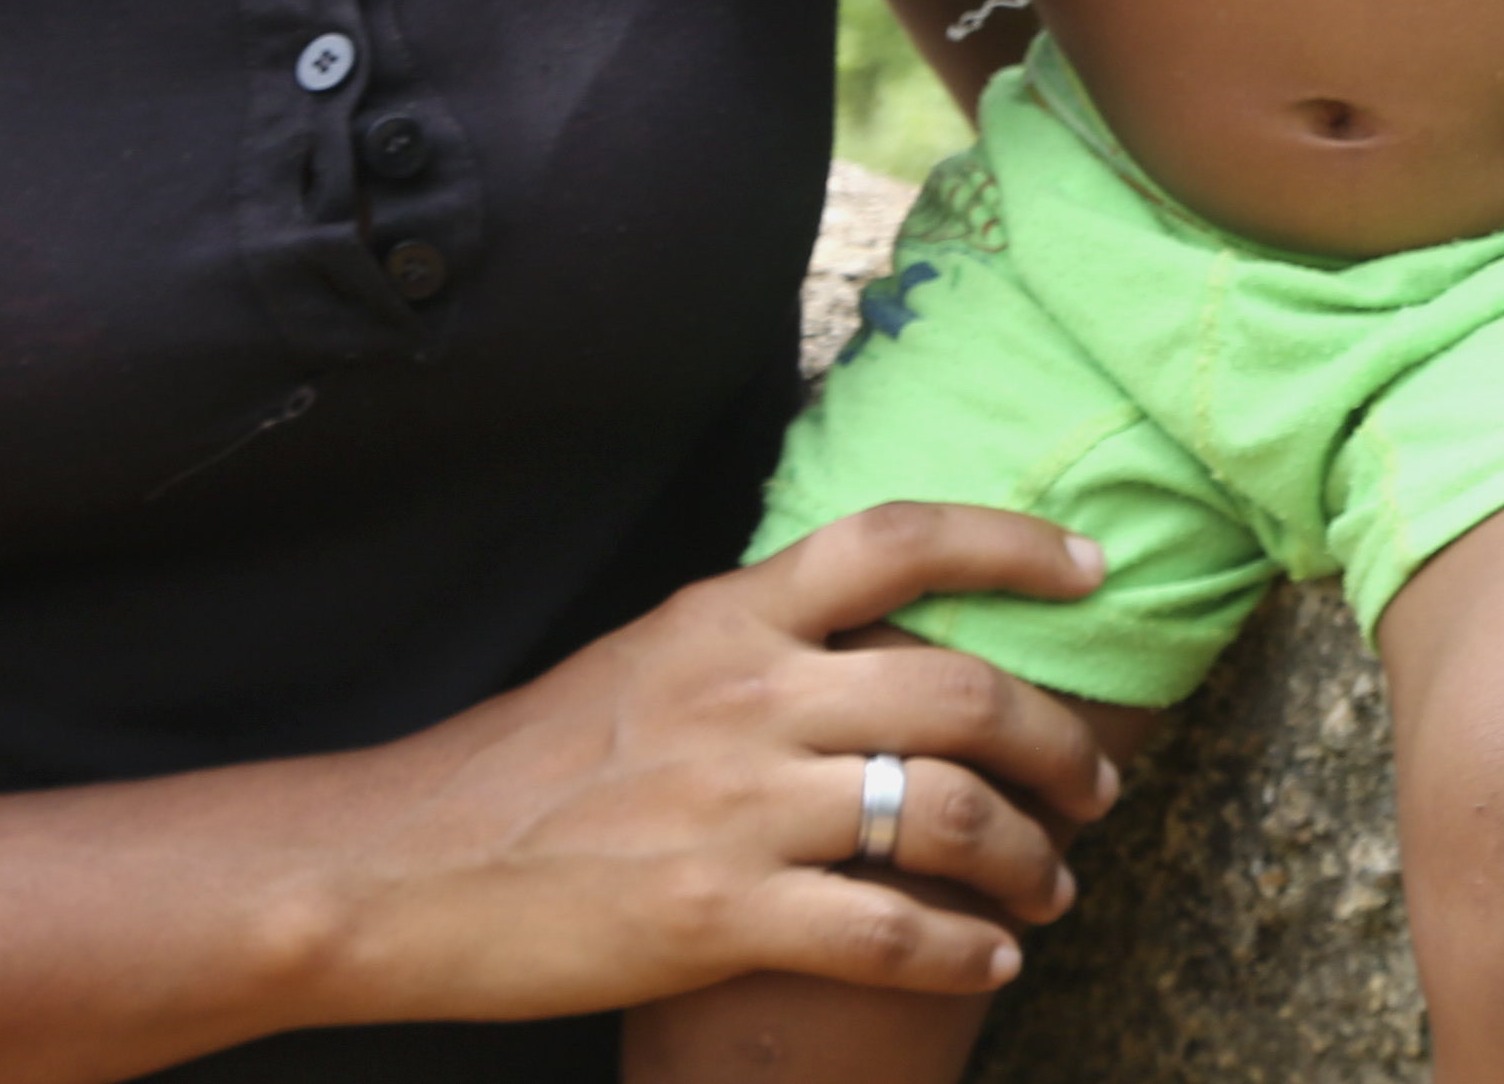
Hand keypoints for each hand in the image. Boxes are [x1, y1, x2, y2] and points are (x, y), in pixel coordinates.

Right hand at [329, 502, 1118, 1021]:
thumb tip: (861, 631)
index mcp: (732, 615)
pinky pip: (890, 931)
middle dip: (1065, 746)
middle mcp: (750, 693)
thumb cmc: (524, 767)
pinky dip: (962, 952)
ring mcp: (738, 806)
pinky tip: (987, 964)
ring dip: (1032, 859)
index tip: (1096, 569)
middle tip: (1101, 786)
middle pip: (967, 692)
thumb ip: (754, 640)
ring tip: (1053, 890)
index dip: (1017, 543)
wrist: (402, 867)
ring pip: (952, 816)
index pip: (902, 538)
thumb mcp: (647, 658)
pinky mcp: (721, 915)